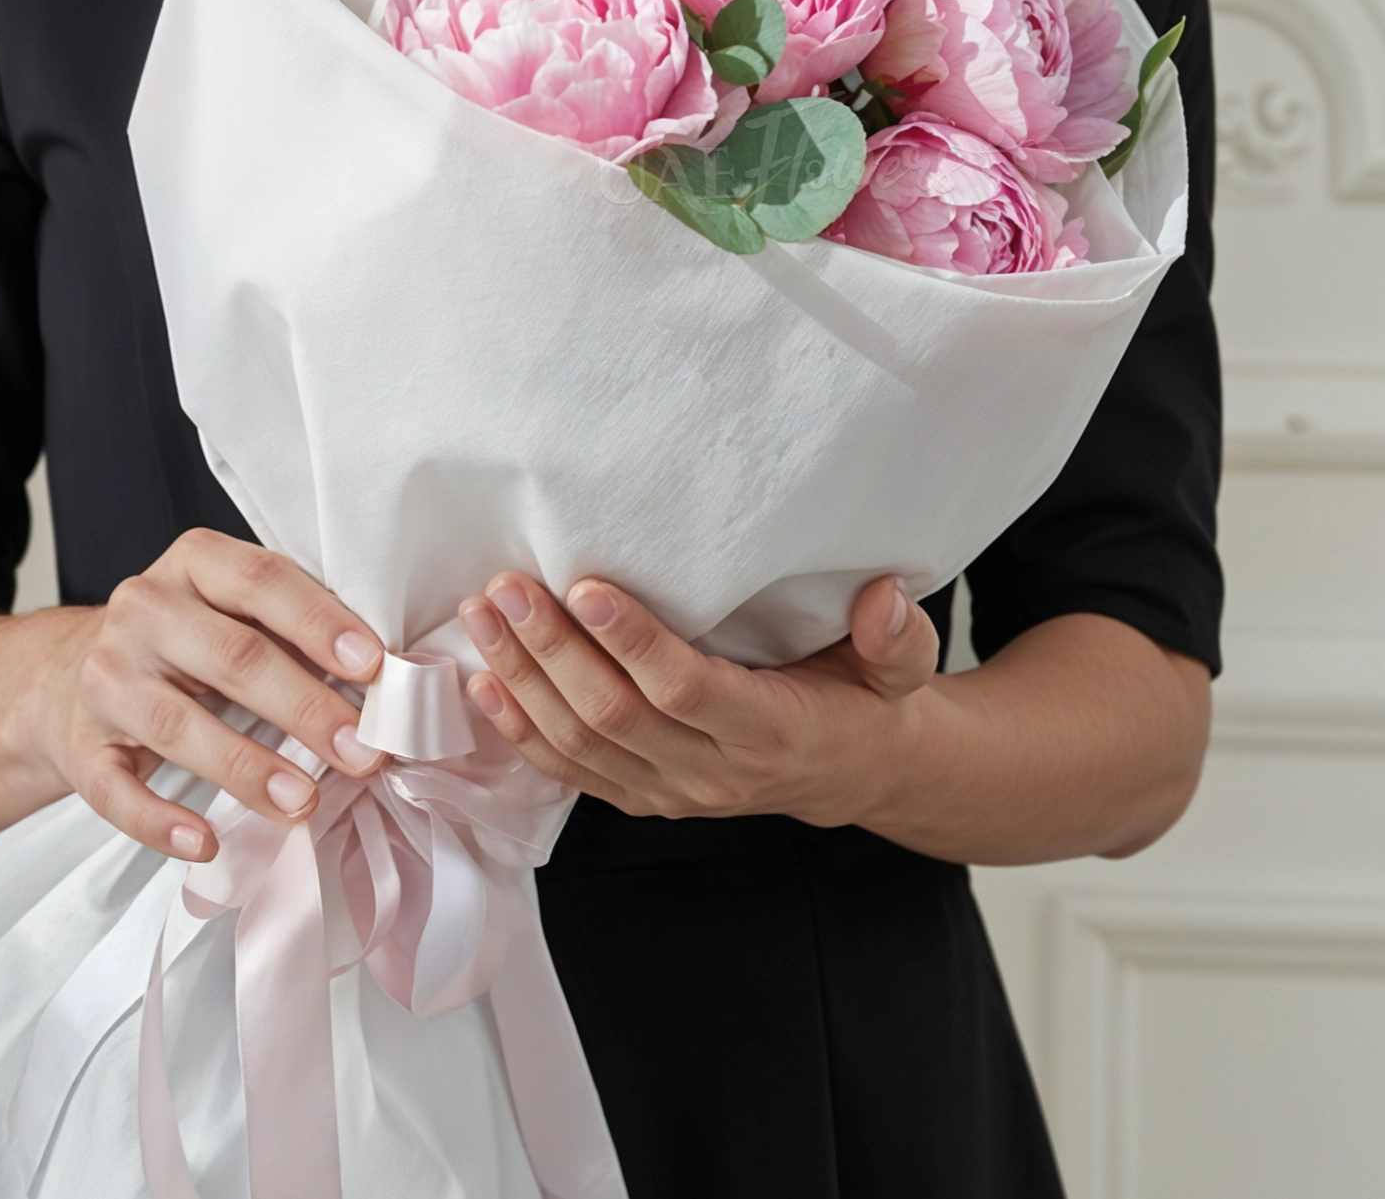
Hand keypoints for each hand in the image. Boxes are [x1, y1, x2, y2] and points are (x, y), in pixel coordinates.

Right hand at [33, 529, 386, 861]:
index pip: (263, 582)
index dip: (320, 624)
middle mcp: (143, 608)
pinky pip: (114, 789)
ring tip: (305, 802)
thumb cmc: (193, 638)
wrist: (74, 669)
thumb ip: (302, 628)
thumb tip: (389, 680)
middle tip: (363, 752)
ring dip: (248, 768)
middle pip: (232, 656)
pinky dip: (158, 821)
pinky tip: (206, 843)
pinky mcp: (80, 744)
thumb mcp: (240, 609)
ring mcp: (105, 676)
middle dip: (305, 708)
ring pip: (178, 725)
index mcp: (195, 562)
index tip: (374, 668)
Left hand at [455, 573, 938, 825]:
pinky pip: (569, 773)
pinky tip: (484, 685)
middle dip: (552, 651)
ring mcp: (671, 793)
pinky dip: (521, 731)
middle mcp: (713, 772)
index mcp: (770, 733)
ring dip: (523, 680)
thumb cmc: (865, 704)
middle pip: (614, 716)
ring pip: (580, 745)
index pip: (686, 689)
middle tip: (509, 590)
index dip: (632, 642)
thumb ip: (899, 641)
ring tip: (483, 617)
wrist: (854, 773)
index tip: (586, 588)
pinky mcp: (643, 798)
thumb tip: (887, 600)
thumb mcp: (900, 672)